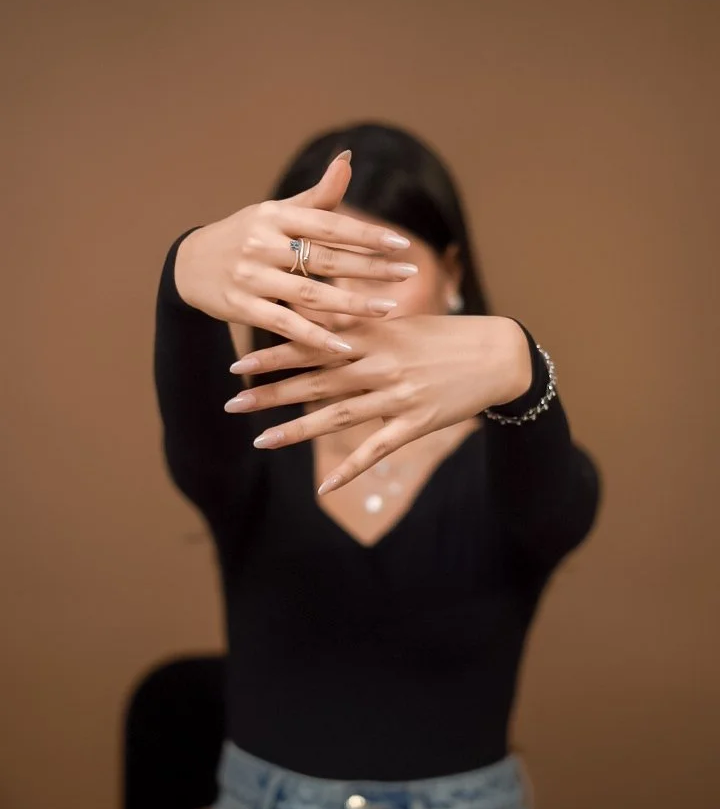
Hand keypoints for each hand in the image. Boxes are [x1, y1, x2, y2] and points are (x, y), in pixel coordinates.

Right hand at [173, 152, 416, 352]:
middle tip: (409, 274)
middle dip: (371, 268)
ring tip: (388, 309)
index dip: (366, 234)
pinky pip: (284, 324)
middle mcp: (262, 243)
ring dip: (352, 304)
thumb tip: (349, 158)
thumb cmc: (245, 235)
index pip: (330, 224)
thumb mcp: (276, 213)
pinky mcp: (241, 307)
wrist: (189, 264)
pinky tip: (344, 346)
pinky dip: (315, 337)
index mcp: (275, 216)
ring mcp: (250, 276)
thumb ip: (317, 196)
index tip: (401, 244)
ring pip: (310, 294)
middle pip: (326, 259)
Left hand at [225, 315, 531, 490]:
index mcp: (374, 335)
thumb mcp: (402, 323)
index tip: (238, 362)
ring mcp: (398, 395)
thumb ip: (361, 327)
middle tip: (232, 402)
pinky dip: (350, 468)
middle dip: (271, 392)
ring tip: (259, 440)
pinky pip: (376, 449)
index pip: (314, 344)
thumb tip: (319, 321)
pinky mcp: (416, 423)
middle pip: (316, 381)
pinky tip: (324, 486)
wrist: (499, 355)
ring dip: (296, 430)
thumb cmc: (446, 337)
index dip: (274, 354)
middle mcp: (380, 364)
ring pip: (337, 416)